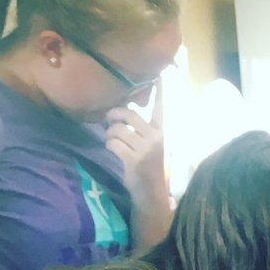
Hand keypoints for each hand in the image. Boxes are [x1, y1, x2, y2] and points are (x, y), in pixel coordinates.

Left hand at [104, 87, 165, 209]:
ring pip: (117, 129)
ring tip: (113, 141)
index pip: (159, 108)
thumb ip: (138, 129)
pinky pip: (113, 143)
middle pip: (129, 115)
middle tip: (108, 120)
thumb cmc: (147, 166)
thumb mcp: (148, 145)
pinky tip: (114, 150)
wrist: (150, 191)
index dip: (159, 93)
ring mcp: (145, 149)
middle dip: (113, 115)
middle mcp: (155, 138)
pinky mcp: (134, 159)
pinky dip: (109, 145)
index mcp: (160, 132)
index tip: (160, 77)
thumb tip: (117, 113)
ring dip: (109, 134)